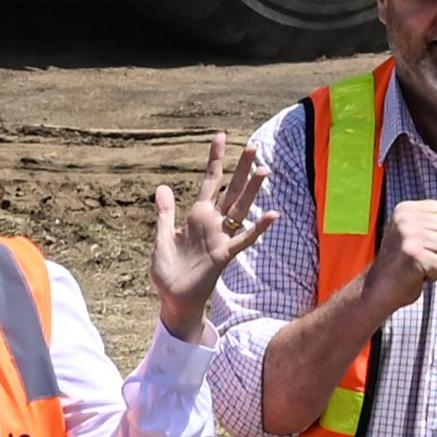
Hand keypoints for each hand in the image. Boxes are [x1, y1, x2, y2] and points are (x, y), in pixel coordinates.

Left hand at [151, 132, 274, 337]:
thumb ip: (166, 213)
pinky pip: (244, 240)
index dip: (215, 160)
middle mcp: (212, 224)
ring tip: (265, 170)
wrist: (173, 299)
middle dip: (241, 169)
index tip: (221, 137)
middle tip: (254, 146)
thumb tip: (162, 187)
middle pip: (231, 190)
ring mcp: (220, 238)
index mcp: (196, 216)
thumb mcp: (163, 237)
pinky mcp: (224, 256)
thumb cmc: (168, 271)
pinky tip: (273, 215)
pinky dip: (259, 228)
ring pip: (240, 209)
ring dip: (252, 191)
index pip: (210, 182)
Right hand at [368, 193, 436, 311]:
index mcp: (406, 209)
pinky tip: (416, 275)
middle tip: (419, 256)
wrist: (377, 289)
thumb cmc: (401, 263)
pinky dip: (433, 276)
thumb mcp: (420, 236)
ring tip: (418, 266)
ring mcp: (408, 235)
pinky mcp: (413, 255)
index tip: (420, 243)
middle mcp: (406, 218)